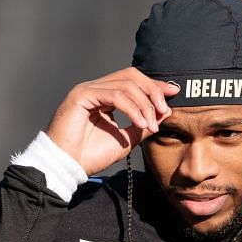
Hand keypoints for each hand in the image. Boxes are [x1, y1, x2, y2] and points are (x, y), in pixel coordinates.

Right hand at [45, 68, 176, 173]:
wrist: (68, 166)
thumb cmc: (91, 155)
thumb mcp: (127, 139)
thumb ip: (144, 125)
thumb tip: (165, 112)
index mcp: (105, 97)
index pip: (133, 81)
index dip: (155, 86)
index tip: (174, 94)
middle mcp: (96, 89)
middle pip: (131, 75)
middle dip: (153, 90)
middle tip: (164, 110)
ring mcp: (87, 90)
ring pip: (125, 84)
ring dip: (145, 104)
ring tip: (151, 125)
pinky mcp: (81, 95)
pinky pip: (114, 95)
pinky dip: (132, 109)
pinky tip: (140, 123)